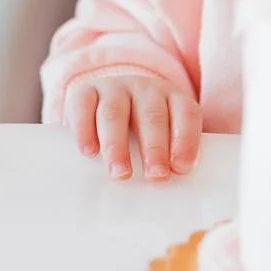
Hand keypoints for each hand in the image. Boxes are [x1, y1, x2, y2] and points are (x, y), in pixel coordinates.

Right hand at [64, 75, 200, 180]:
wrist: (103, 96)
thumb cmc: (138, 125)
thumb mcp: (160, 131)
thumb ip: (169, 154)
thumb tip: (175, 182)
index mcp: (171, 97)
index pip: (186, 113)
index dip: (186, 140)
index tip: (181, 168)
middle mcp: (145, 89)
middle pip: (153, 115)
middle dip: (155, 147)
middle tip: (156, 176)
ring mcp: (114, 88)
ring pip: (115, 113)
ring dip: (118, 145)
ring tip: (121, 173)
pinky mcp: (85, 92)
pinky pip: (84, 107)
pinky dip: (85, 130)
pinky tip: (88, 152)